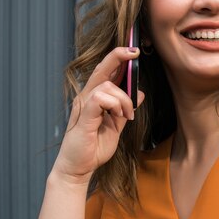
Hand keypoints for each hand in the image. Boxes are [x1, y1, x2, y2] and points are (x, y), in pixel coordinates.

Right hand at [53, 47, 143, 183]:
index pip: (105, 72)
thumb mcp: (116, 125)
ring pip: (108, 86)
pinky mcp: (84, 116)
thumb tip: (140, 93)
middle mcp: (86, 97)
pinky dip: (115, 104)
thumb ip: (125, 108)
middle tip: (134, 52)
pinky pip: (100, 98)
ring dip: (124, 99)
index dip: (118, 58)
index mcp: (94, 97)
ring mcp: (83, 105)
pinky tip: (120, 115)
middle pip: (102, 69)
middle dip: (118, 56)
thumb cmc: (94, 147)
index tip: (133, 51)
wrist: (78, 167)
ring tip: (127, 115)